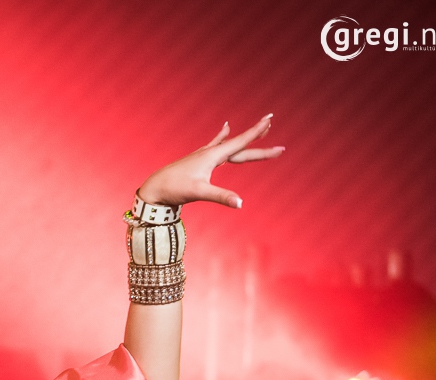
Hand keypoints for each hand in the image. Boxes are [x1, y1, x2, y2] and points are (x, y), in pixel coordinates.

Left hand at [137, 114, 283, 208]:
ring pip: (231, 145)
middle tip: (281, 148)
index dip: (256, 132)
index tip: (270, 119)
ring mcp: (204, 155)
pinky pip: (216, 144)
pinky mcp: (199, 160)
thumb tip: (241, 203)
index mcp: (213, 156)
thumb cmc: (175, 189)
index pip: (240, 142)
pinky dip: (223, 136)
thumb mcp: (200, 193)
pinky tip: (225, 128)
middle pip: (241, 147)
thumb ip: (221, 197)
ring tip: (262, 129)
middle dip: (261, 145)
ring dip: (246, 138)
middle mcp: (210, 152)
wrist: (154, 188)